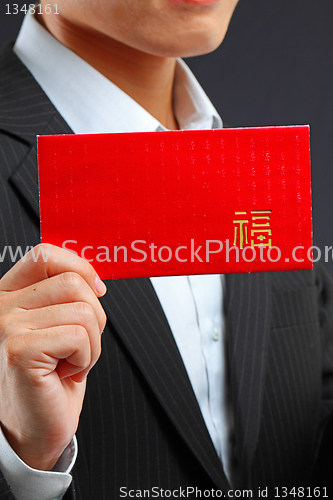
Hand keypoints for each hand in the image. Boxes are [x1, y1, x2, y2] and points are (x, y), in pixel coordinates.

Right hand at [0, 244, 106, 469]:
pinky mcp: (20, 350)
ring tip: (71, 362)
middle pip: (73, 281)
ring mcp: (7, 327)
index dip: (80, 266)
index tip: (97, 291)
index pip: (45, 254)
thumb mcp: (57, 327)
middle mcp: (2, 307)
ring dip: (92, 342)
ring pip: (82, 310)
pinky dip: (86, 358)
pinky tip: (65, 374)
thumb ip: (65, 297)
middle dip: (95, 316)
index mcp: (11, 296)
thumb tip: (94, 277)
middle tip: (81, 345)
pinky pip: (80, 336)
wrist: (35, 428)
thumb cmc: (50, 378)